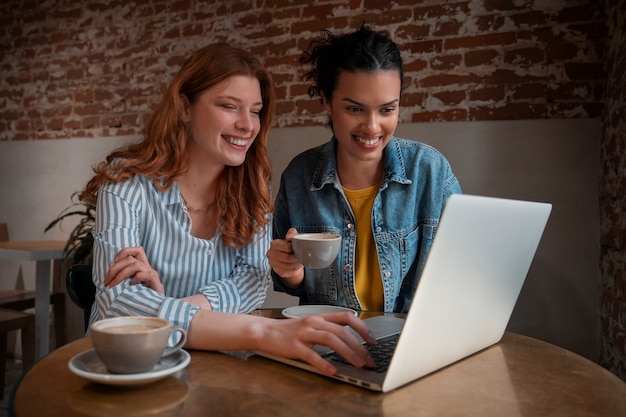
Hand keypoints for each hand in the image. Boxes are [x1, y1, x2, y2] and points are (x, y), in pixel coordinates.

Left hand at [104, 246, 164, 294]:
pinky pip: (145, 275)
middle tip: (107, 281)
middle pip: (131, 259)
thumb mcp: (131, 286)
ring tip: (113, 285)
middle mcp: (148, 269)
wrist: (157, 309)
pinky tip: (131, 286)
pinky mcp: (156, 283)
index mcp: (143, 267)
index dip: (124, 252)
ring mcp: (152, 275)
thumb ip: (125, 278)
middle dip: (115, 268)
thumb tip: (108, 277)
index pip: (137, 251)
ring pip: (135, 265)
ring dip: (120, 274)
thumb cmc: (142, 299)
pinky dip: (136, 278)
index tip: (112, 262)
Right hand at [256, 311, 376, 374]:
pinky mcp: (294, 345)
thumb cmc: (288, 331)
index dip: (362, 328)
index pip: (347, 317)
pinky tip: (332, 371)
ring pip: (331, 339)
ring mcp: (304, 333)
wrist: (264, 331)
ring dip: (347, 353)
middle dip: (359, 346)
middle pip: (342, 331)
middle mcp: (314, 322)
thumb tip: (348, 339)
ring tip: (357, 364)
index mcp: (320, 317)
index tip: (372, 341)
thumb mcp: (310, 325)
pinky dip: (324, 364)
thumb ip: (327, 329)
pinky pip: (312, 355)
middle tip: (368, 359)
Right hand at [266, 228, 304, 286]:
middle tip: (301, 257)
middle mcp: (271, 253)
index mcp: (274, 244)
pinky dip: (293, 269)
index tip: (298, 249)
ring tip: (300, 261)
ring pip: (287, 265)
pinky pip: (287, 271)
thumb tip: (289, 237)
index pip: (285, 247)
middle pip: (286, 258)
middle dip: (296, 258)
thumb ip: (292, 233)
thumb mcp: (293, 237)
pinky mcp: (277, 271)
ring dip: (296, 264)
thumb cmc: (291, 246)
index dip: (294, 249)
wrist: (290, 258)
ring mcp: (272, 263)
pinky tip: (295, 266)